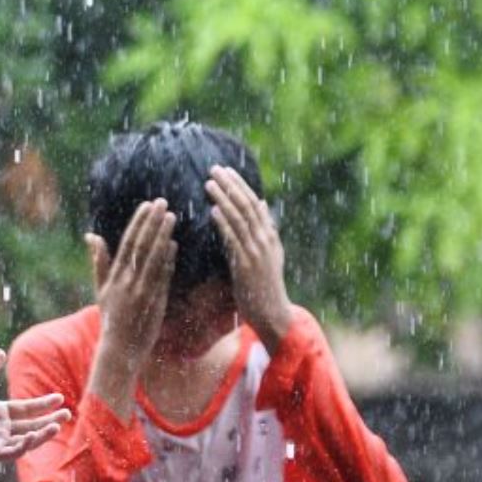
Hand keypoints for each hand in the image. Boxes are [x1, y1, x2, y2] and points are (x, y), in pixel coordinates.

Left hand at [0, 351, 70, 460]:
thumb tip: (2, 353)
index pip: (25, 410)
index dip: (42, 404)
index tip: (59, 397)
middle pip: (31, 426)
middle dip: (50, 421)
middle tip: (68, 414)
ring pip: (26, 441)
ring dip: (42, 435)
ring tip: (58, 425)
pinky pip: (12, 452)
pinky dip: (25, 445)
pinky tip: (35, 434)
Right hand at [86, 197, 174, 412]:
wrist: (120, 349)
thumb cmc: (111, 318)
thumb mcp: (100, 288)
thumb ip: (99, 261)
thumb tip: (91, 236)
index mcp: (114, 276)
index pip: (127, 243)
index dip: (137, 223)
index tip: (147, 205)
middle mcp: (127, 282)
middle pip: (141, 246)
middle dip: (151, 223)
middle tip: (162, 202)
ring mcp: (141, 292)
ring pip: (153, 259)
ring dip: (162, 236)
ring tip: (171, 217)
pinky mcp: (154, 303)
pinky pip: (162, 277)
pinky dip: (167, 261)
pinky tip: (174, 245)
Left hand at [205, 165, 293, 350]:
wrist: (272, 314)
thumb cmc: (264, 285)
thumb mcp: (269, 254)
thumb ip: (264, 229)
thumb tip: (261, 203)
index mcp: (269, 236)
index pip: (253, 203)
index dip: (239, 185)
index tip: (225, 169)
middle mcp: (265, 240)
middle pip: (247, 205)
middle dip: (230, 185)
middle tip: (214, 168)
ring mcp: (257, 252)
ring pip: (240, 219)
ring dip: (224, 198)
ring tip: (209, 183)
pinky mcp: (247, 265)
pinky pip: (234, 239)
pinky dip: (224, 223)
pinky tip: (213, 211)